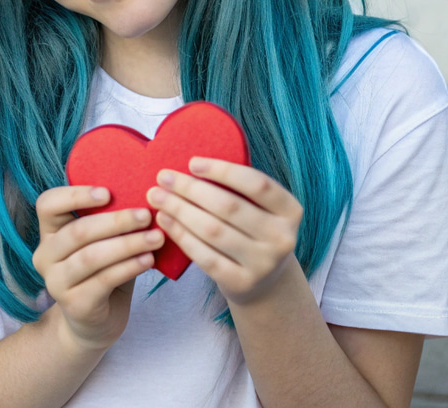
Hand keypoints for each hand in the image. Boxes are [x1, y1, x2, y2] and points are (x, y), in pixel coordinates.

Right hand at [32, 186, 164, 350]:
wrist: (96, 322)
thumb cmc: (103, 270)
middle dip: (116, 221)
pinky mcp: (74, 305)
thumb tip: (145, 193)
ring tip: (156, 238)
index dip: (75, 195)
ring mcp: (56, 282)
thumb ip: (110, 220)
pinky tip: (149, 260)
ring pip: (91, 256)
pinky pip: (104, 280)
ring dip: (127, 244)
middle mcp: (45, 255)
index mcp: (49, 232)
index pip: (48, 204)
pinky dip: (129, 267)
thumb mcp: (102, 241)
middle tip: (146, 215)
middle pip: (77, 231)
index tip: (108, 192)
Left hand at [146, 158, 302, 304]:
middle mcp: (282, 238)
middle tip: (163, 177)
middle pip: (229, 207)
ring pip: (213, 231)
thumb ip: (237, 188)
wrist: (265, 282)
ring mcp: (263, 264)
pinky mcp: (242, 283)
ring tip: (157, 196)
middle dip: (190, 188)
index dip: (223, 170)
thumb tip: (190, 166)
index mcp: (290, 210)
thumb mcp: (259, 208)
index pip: (256, 184)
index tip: (192, 162)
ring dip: (180, 210)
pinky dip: (181, 236)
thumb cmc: (253, 230)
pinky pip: (205, 256)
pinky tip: (164, 221)